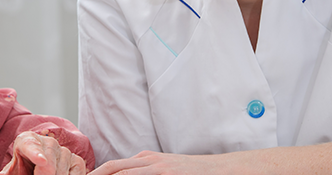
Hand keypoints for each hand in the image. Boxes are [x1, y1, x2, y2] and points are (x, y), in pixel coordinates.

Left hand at [0, 131, 86, 174]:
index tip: (41, 162)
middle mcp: (47, 142)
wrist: (33, 173)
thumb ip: (1, 174)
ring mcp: (63, 150)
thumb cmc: (21, 172)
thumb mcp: (10, 172)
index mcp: (26, 141)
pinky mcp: (77, 161)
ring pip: (62, 169)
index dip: (35, 154)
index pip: (30, 146)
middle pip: (49, 162)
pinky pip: (77, 171)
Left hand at [90, 151, 222, 174]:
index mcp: (144, 159)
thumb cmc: (190, 173)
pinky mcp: (167, 174)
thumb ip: (142, 172)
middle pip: (112, 170)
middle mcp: (148, 161)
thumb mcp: (164, 169)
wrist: (220, 170)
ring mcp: (158, 168)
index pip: (111, 168)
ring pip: (123, 174)